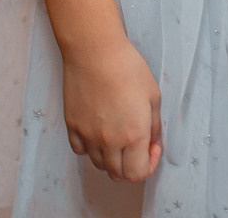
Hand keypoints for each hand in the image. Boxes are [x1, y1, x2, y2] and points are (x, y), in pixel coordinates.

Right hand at [63, 36, 161, 181]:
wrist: (95, 52)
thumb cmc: (128, 68)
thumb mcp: (153, 95)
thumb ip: (154, 126)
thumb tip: (152, 143)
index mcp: (133, 135)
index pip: (137, 174)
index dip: (148, 166)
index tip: (152, 148)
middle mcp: (109, 141)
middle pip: (117, 174)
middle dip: (130, 165)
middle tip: (136, 146)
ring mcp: (88, 136)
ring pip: (98, 164)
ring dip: (111, 158)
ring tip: (117, 137)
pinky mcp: (73, 126)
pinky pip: (80, 150)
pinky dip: (90, 148)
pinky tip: (98, 131)